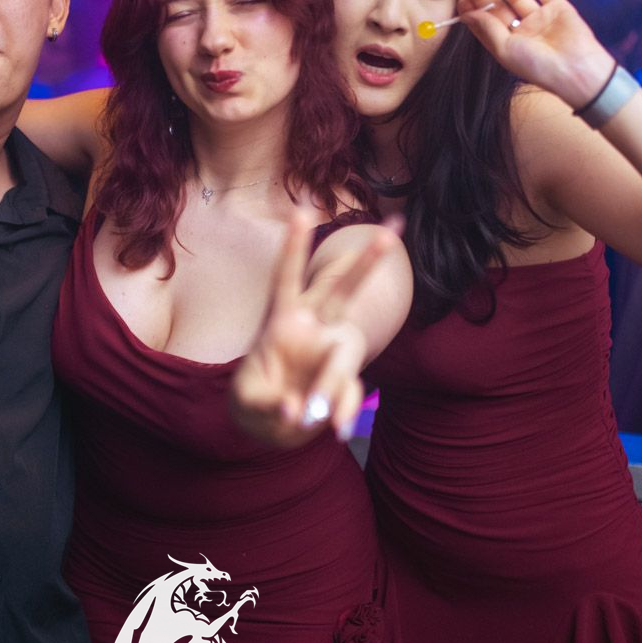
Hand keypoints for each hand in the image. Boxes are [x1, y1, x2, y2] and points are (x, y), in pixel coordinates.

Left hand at [231, 210, 398, 447]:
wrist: (274, 425)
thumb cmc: (256, 400)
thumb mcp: (248, 400)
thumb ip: (268, 403)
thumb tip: (300, 414)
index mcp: (281, 319)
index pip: (287, 278)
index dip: (295, 248)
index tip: (302, 212)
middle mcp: (313, 329)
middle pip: (340, 292)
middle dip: (365, 265)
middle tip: (393, 231)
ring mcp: (331, 356)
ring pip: (349, 353)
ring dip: (336, 383)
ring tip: (313, 415)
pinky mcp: (344, 384)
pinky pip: (349, 396)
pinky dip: (341, 413)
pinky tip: (335, 430)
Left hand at [458, 0, 616, 109]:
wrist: (574, 68)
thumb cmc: (536, 65)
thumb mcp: (504, 49)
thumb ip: (487, 29)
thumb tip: (468, 14)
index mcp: (507, 43)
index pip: (485, 24)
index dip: (473, 12)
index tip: (462, 1)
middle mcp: (521, 30)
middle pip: (499, 8)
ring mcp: (539, 17)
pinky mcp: (557, 6)